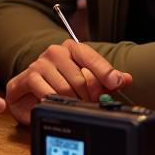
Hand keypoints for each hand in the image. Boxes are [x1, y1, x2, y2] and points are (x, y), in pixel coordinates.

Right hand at [5, 40, 131, 124]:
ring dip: (72, 102)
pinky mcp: (27, 77)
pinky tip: (56, 104)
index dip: (105, 72)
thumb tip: (126, 78)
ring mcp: (40, 63)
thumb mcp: (85, 80)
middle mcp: (56, 52)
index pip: (91, 57)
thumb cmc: (59, 83)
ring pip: (65, 88)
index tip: (116, 83)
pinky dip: (54, 103)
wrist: (28, 91)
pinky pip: (47, 94)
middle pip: (81, 78)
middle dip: (89, 96)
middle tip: (91, 104)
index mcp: (72, 48)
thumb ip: (105, 79)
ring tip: (74, 106)